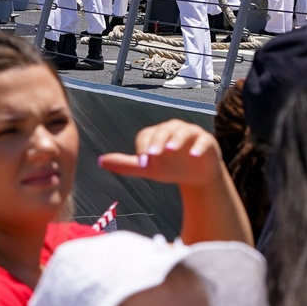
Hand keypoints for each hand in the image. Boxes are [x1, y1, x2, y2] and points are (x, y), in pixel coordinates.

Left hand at [99, 121, 222, 186]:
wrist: (197, 176)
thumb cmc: (171, 168)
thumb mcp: (148, 168)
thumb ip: (126, 164)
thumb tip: (100, 161)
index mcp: (157, 133)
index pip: (146, 135)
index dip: (143, 147)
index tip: (142, 163)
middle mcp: (173, 129)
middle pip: (163, 131)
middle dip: (157, 142)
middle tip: (152, 156)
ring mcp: (191, 133)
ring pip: (182, 131)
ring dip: (176, 140)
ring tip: (170, 149)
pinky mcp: (207, 141)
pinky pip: (203, 141)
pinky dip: (199, 147)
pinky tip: (194, 156)